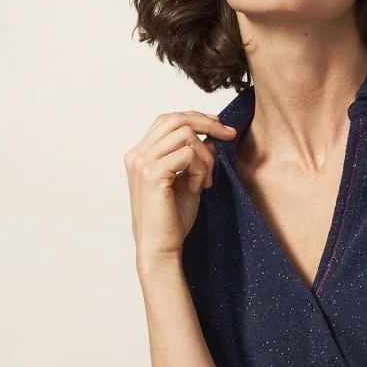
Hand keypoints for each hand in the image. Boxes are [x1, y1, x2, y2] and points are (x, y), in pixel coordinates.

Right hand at [124, 110, 236, 269]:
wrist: (160, 247)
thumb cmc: (172, 220)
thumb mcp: (187, 181)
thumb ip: (195, 159)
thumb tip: (210, 138)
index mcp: (141, 154)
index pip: (168, 120)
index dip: (197, 118)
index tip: (220, 129)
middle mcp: (137, 154)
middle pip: (176, 119)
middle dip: (207, 123)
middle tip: (229, 135)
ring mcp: (142, 162)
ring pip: (185, 135)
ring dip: (204, 156)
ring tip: (205, 181)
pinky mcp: (152, 173)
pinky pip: (188, 154)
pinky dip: (200, 169)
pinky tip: (198, 188)